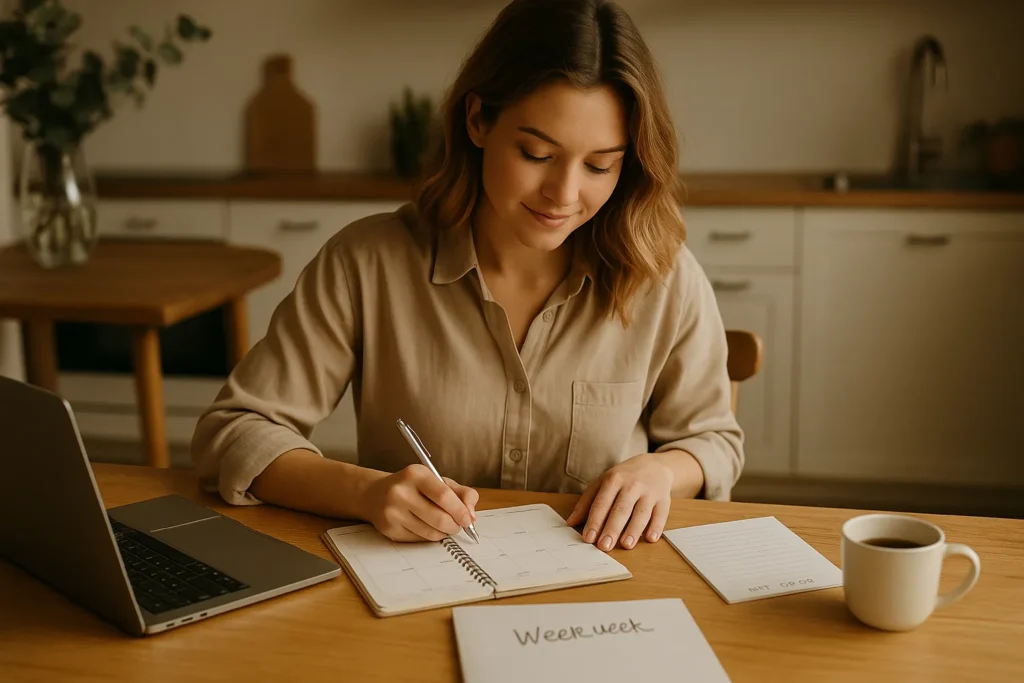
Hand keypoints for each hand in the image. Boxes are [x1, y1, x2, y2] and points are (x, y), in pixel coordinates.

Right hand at [360, 465, 477, 541]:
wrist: (375, 494)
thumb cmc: (412, 486)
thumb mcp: (436, 480)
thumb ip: (460, 493)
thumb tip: (472, 515)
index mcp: (415, 474)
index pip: (444, 495)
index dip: (460, 510)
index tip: (468, 519)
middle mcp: (401, 492)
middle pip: (439, 518)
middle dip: (455, 526)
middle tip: (458, 526)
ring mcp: (393, 512)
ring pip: (430, 532)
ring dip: (444, 533)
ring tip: (445, 526)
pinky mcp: (389, 529)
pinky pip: (419, 539)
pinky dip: (430, 537)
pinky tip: (428, 527)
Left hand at [565, 453, 675, 550]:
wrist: (655, 466)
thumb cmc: (624, 478)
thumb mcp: (603, 483)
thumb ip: (587, 502)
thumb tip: (571, 522)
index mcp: (614, 479)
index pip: (602, 503)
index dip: (595, 521)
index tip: (588, 538)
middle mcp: (632, 485)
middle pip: (621, 509)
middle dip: (612, 528)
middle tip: (604, 546)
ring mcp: (650, 492)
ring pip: (641, 513)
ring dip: (634, 530)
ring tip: (625, 545)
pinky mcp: (664, 500)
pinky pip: (661, 515)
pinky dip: (656, 527)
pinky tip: (650, 538)